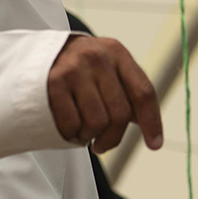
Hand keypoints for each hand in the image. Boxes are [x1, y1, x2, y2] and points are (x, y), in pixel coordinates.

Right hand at [48, 35, 163, 153]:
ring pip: (97, 122)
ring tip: (84, 131)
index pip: (143, 92)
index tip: (154, 144)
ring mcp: (74, 69)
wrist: (42, 54)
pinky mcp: (53, 83)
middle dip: (113, 137)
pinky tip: (69, 128)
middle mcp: (98, 58)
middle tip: (103, 144)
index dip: (151, 122)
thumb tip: (150, 129)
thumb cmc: (83, 68)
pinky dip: (72, 134)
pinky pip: (71, 124)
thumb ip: (129, 92)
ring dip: (91, 136)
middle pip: (121, 113)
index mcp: (118, 53)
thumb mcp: (109, 69)